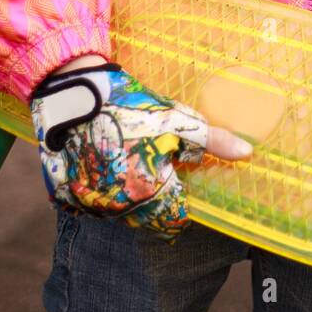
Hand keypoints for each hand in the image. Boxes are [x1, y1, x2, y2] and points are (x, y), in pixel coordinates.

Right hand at [31, 65, 252, 242]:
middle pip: (147, 216)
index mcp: (150, 192)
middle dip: (154, 197)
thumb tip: (247, 152)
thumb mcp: (175, 120)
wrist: (71, 92)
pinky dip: (96, 190)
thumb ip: (211, 141)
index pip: (176, 218)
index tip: (177, 181)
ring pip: (117, 212)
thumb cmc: (129, 106)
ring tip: (125, 160)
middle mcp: (118, 207)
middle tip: (151, 165)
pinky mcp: (64, 196)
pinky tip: (100, 162)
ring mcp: (88, 204)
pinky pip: (88, 203)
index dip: (181, 200)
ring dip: (125, 195)